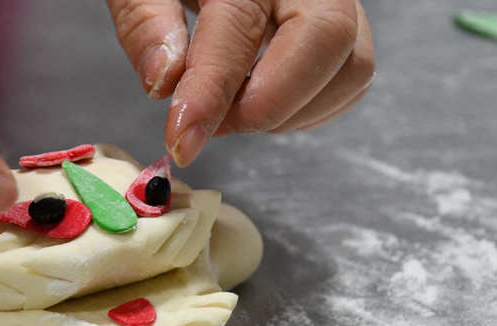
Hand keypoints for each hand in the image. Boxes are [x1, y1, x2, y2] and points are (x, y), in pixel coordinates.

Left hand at [107, 0, 375, 164]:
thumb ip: (145, 23)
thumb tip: (163, 83)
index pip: (237, 30)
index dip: (209, 95)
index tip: (182, 141)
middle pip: (330, 42)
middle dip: (270, 104)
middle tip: (215, 125)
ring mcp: (335, 2)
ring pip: (351, 69)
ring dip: (289, 112)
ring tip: (230, 107)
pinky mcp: (347, 27)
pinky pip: (347, 80)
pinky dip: (304, 107)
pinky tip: (256, 97)